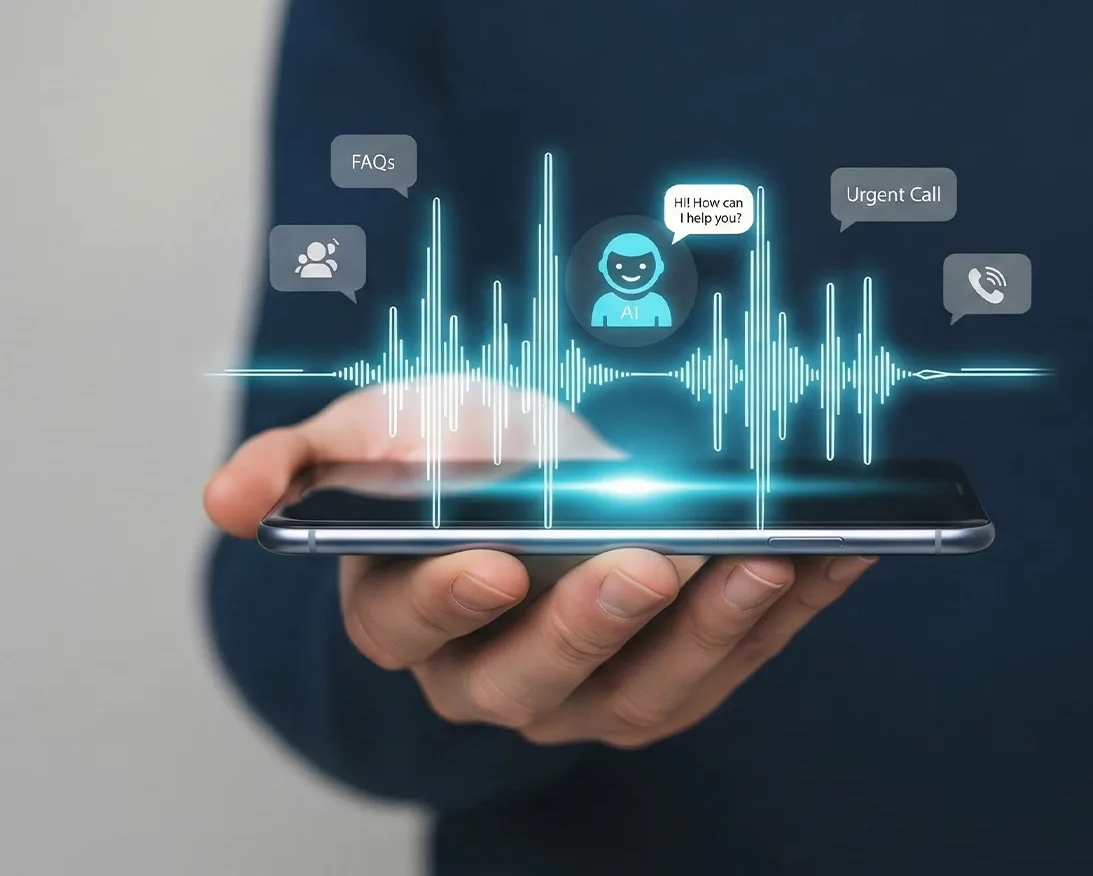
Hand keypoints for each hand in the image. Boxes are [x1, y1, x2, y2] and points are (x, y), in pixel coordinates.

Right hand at [205, 382, 874, 747]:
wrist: (532, 482)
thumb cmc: (455, 456)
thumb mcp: (382, 430)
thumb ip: (306, 458)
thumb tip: (226, 500)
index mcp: (407, 612)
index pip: (406, 625)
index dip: (444, 599)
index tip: (490, 556)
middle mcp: (488, 672)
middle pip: (529, 677)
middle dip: (590, 623)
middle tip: (648, 559)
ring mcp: (585, 690)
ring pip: (644, 693)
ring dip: (711, 631)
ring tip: (767, 558)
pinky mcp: (666, 683)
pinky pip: (730, 665)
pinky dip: (785, 612)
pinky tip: (835, 553)